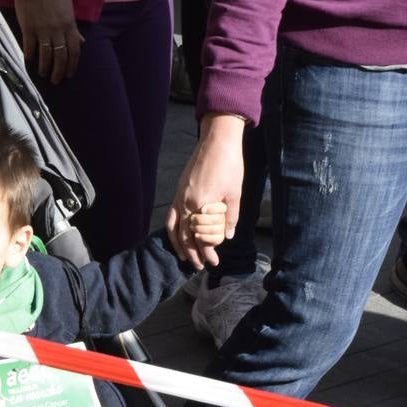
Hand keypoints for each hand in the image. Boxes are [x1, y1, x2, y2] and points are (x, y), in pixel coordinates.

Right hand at [15, 0, 84, 84]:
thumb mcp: (69, 9)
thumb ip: (74, 28)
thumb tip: (81, 42)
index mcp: (69, 26)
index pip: (73, 51)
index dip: (72, 65)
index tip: (68, 75)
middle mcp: (57, 31)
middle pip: (60, 56)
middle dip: (58, 72)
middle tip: (56, 80)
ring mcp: (42, 30)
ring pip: (45, 54)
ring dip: (44, 67)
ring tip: (42, 73)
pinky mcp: (28, 28)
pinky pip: (29, 46)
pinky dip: (29, 55)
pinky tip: (29, 60)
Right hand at [166, 113, 245, 267]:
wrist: (217, 140)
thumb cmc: (229, 165)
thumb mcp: (234, 193)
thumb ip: (229, 216)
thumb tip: (227, 235)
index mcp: (200, 204)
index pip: (200, 236)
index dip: (206, 251)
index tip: (213, 262)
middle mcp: (185, 203)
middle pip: (185, 235)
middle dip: (192, 253)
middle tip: (199, 266)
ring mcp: (179, 196)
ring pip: (174, 227)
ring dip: (179, 244)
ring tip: (185, 257)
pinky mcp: (179, 190)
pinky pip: (172, 215)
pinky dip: (173, 229)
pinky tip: (179, 235)